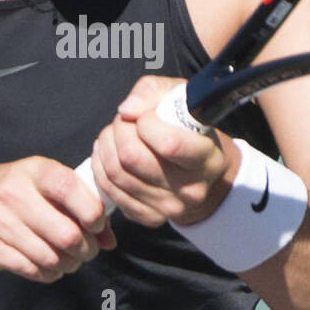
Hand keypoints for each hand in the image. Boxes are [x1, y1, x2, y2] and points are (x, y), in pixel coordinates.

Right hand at [0, 158, 115, 282]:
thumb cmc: (10, 194)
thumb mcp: (41, 186)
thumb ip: (78, 205)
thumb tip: (110, 239)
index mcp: (33, 170)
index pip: (70, 188)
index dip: (93, 212)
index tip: (97, 224)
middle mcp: (13, 193)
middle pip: (67, 234)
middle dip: (86, 249)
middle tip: (87, 250)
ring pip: (51, 257)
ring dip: (69, 264)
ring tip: (69, 260)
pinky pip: (32, 270)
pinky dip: (49, 273)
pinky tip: (49, 266)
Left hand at [89, 75, 240, 227]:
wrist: (200, 171)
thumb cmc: (188, 127)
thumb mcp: (179, 97)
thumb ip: (152, 92)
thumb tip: (126, 111)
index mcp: (208, 159)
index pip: (168, 144)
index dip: (145, 123)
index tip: (146, 117)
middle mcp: (191, 189)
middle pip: (132, 157)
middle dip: (119, 130)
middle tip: (124, 122)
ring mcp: (169, 208)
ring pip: (115, 172)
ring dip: (106, 145)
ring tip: (115, 134)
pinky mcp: (149, 217)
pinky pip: (109, 190)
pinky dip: (101, 167)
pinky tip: (110, 154)